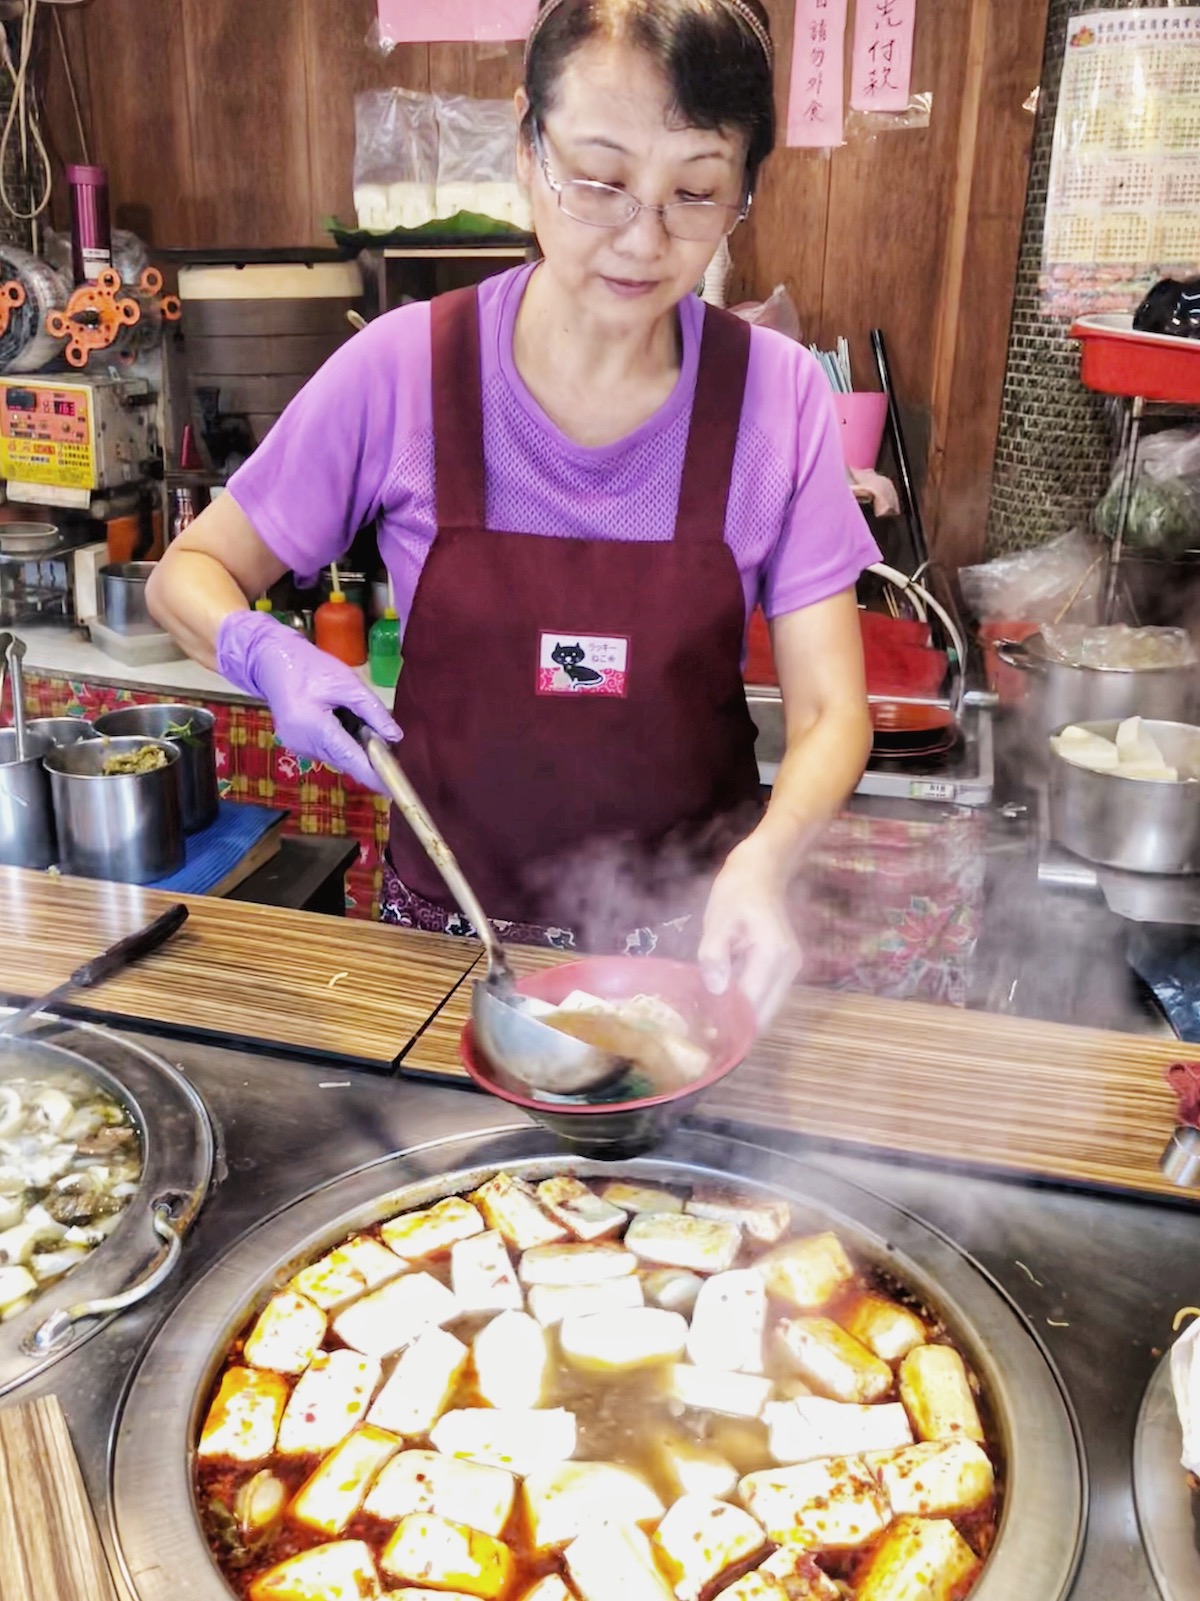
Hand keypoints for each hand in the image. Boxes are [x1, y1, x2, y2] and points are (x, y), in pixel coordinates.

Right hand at [217, 609, 401, 794]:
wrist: (272, 660)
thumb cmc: (309, 666)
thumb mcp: (348, 683)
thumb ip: (372, 711)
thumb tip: (394, 736)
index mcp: (312, 725)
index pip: (349, 757)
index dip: (373, 775)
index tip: (393, 789)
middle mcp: (301, 742)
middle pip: (344, 761)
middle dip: (368, 759)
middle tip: (388, 748)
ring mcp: (296, 746)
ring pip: (336, 758)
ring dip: (354, 750)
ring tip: (361, 725)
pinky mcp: (296, 745)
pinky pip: (326, 751)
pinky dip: (341, 744)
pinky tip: (343, 724)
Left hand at [698, 840, 800, 1029]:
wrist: (762, 871)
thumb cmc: (736, 892)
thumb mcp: (717, 921)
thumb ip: (715, 956)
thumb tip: (716, 991)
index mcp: (772, 954)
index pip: (753, 1004)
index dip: (731, 1026)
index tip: (706, 1039)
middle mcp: (789, 966)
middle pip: (765, 1014)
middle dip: (739, 1030)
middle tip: (706, 1039)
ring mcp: (791, 968)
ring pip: (767, 1008)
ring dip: (744, 1019)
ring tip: (712, 1026)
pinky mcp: (786, 968)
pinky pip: (767, 996)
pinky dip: (749, 1006)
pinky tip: (725, 1008)